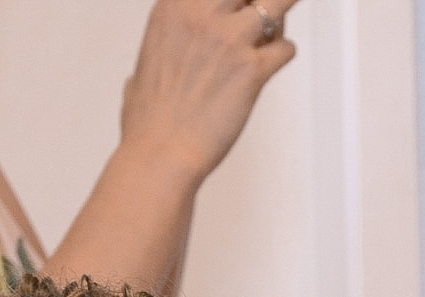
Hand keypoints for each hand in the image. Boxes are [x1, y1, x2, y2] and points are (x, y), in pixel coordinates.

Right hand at [117, 0, 301, 184]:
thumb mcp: (140, 71)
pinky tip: (269, 66)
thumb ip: (153, 62)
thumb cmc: (148, 124)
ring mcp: (229, 39)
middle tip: (259, 20)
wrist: (160, 154)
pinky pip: (286, 48)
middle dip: (258, 1)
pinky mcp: (253, 68)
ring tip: (269, 38)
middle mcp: (201, 14)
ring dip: (278, 22)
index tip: (235, 8)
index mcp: (172, 7)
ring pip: (277, 4)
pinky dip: (283, 54)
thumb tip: (139, 78)